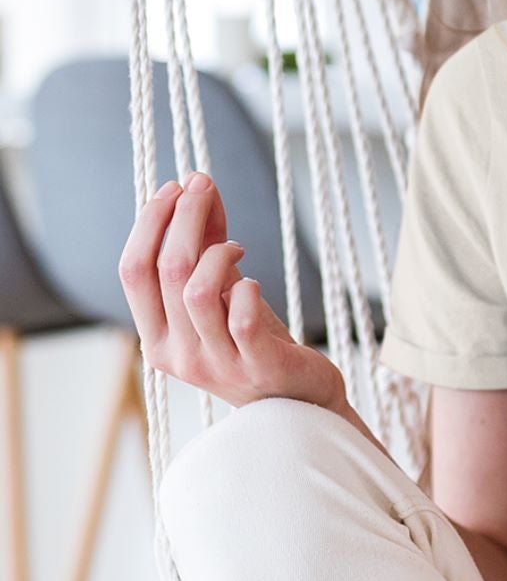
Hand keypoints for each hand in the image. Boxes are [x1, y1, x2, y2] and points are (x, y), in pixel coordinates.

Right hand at [118, 171, 343, 411]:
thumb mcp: (221, 290)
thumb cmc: (255, 340)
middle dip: (184, 218)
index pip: (132, 272)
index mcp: (156, 338)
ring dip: (218, 252)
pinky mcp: (257, 366)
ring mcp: (217, 365)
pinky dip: (246, 288)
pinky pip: (241, 316)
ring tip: (236, 247)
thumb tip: (197, 183)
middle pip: (167, 271)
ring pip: (197, 291)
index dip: (150, 223)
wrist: (300, 397)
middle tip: (204, 190)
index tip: (175, 187)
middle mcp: (178, 356)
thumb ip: (206, 241)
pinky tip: (252, 283)